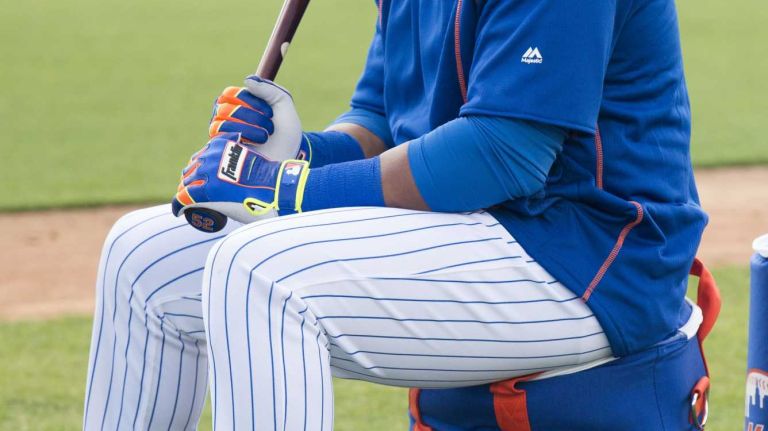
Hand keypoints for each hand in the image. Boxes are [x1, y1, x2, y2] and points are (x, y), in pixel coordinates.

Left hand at [172, 133, 309, 225]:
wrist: (276, 191)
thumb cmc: (272, 181)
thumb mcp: (257, 165)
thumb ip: (252, 165)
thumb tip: (256, 173)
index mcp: (222, 144)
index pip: (201, 158)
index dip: (198, 172)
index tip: (203, 183)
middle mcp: (211, 155)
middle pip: (191, 170)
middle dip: (189, 183)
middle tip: (195, 197)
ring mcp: (206, 172)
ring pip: (185, 184)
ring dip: (184, 194)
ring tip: (188, 206)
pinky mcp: (203, 190)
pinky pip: (182, 198)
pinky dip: (178, 206)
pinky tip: (178, 212)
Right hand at [209, 76, 308, 161]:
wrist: (287, 161)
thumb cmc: (286, 135)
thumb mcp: (284, 105)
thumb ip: (269, 89)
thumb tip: (246, 80)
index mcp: (241, 104)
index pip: (232, 93)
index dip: (251, 100)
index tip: (270, 112)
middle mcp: (228, 116)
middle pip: (225, 102)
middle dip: (251, 114)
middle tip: (269, 126)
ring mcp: (222, 131)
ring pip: (222, 115)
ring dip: (249, 125)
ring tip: (264, 137)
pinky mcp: (220, 146)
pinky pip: (219, 130)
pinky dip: (241, 134)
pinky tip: (254, 144)